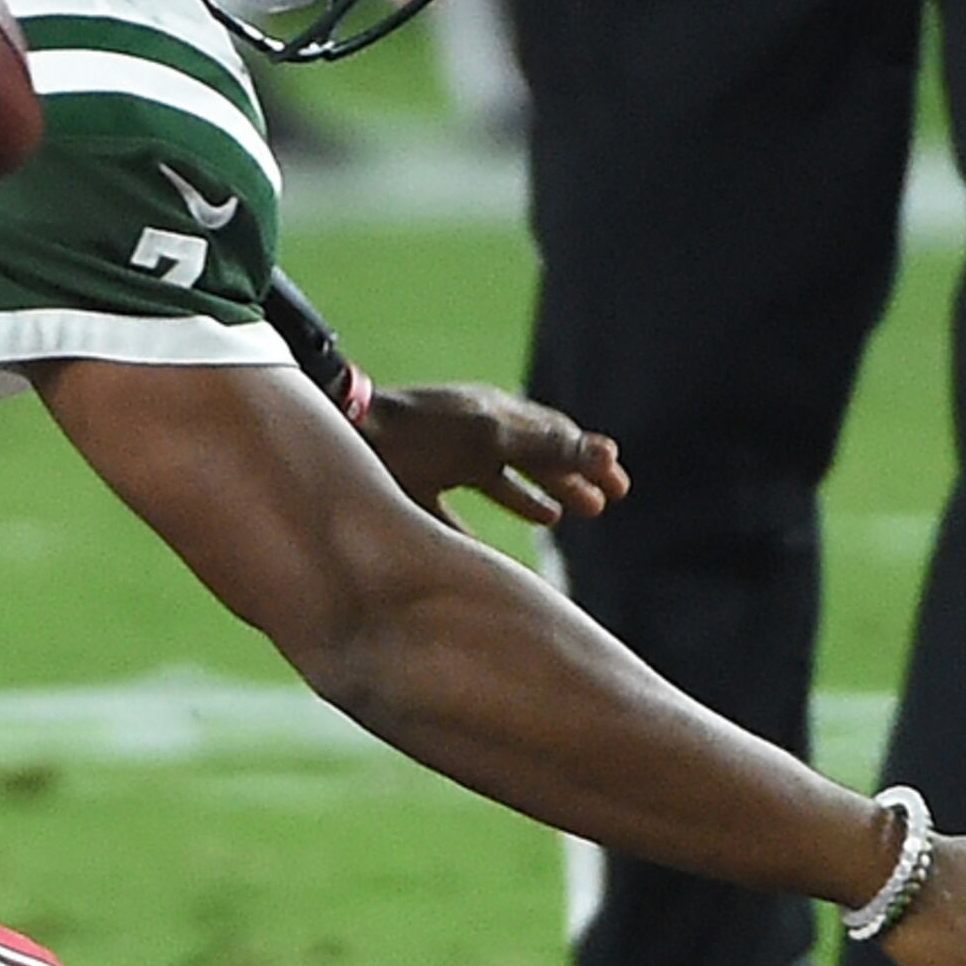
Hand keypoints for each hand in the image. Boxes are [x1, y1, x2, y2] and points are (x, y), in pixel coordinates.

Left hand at [354, 380, 627, 526]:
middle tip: (602, 506)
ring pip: (497, 481)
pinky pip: (451, 513)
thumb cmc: (420, 433)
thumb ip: (548, 446)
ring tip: (559, 518)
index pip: (553, 433)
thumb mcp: (493, 438)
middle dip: (568, 480)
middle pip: (530, 457)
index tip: (619, 485)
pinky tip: (480, 551)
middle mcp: (470, 435)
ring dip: (533, 498)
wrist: (345, 436)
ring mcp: (439, 460)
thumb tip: (608, 452)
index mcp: (493, 414)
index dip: (588, 458)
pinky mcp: (411, 488)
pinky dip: (475, 528)